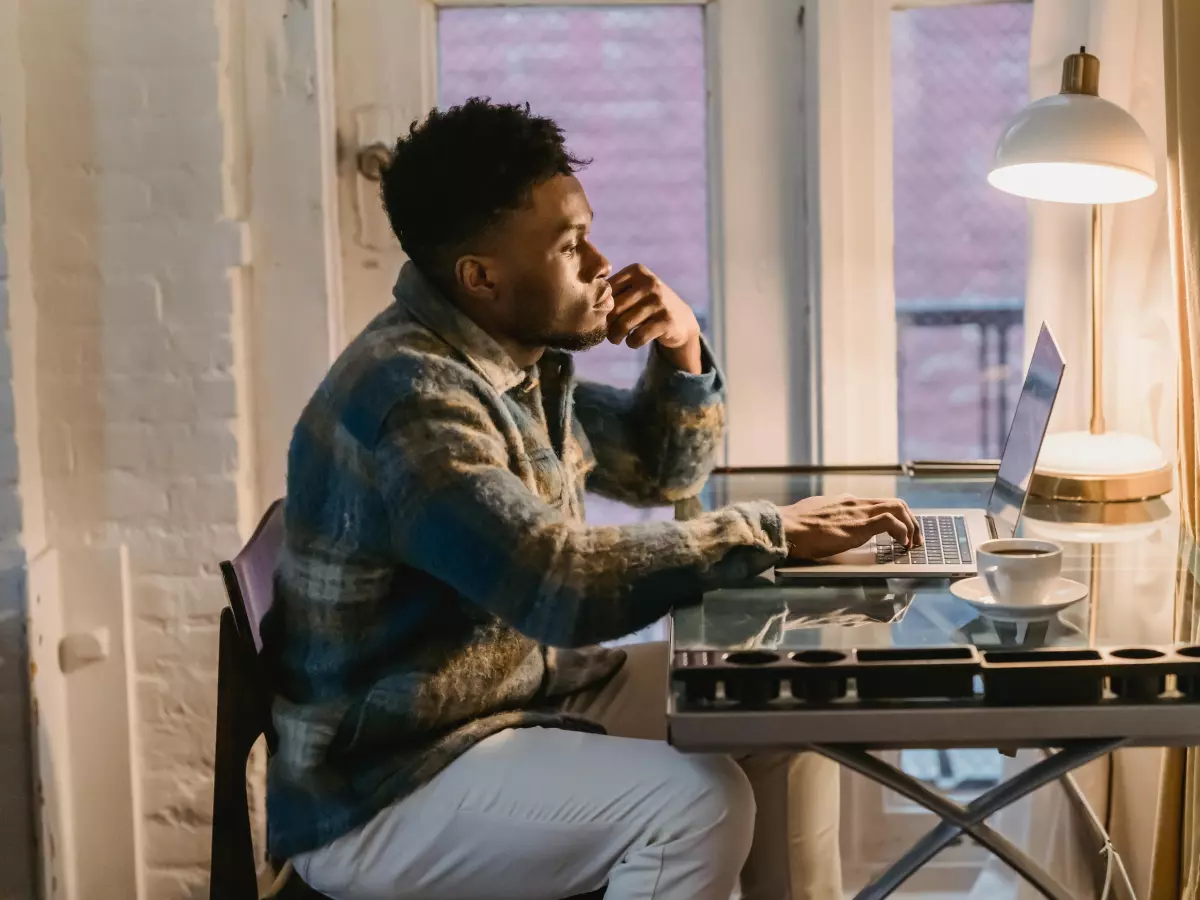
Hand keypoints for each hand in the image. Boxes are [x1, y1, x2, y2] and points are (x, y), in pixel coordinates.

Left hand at [606, 264, 701, 373]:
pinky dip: (632, 343)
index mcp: (637, 270)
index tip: (602, 318)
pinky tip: (633, 341)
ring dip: (616, 337)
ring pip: (624, 325)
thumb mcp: (633, 289)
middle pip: (614, 309)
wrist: (680, 319)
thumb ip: (613, 292)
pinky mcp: (666, 320)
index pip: (607, 291)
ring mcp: (659, 301)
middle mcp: (649, 283)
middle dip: (607, 325)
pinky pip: (638, 337)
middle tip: (607, 333)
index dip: (600, 308)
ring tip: (616, 339)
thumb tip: (587, 307)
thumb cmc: (647, 304)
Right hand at [780, 494, 920, 559]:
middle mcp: (855, 503)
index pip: (878, 503)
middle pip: (894, 503)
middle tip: (914, 539)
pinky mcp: (859, 525)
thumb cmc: (794, 527)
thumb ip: (828, 518)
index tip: (900, 532)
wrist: (785, 528)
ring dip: (911, 525)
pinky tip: (901, 543)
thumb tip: (828, 527)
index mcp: (845, 502)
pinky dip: (902, 531)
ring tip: (912, 543)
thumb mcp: (815, 517)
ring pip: (898, 508)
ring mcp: (858, 513)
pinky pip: (890, 522)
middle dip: (911, 520)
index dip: (895, 517)